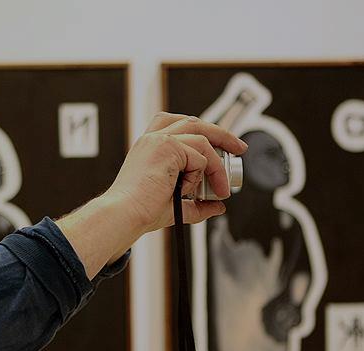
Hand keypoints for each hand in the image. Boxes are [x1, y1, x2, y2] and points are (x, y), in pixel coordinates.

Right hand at [104, 112, 247, 233]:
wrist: (125, 214)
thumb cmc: (140, 211)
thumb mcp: (174, 206)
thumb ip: (196, 205)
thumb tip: (218, 206)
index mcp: (149, 147)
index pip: (176, 124)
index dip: (201, 130)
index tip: (218, 143)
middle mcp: (152, 139)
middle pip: (194, 122)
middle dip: (221, 134)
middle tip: (239, 148)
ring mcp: (160, 140)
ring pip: (203, 140)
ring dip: (217, 165)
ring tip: (221, 187)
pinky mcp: (168, 147)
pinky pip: (200, 157)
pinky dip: (202, 174)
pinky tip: (189, 190)